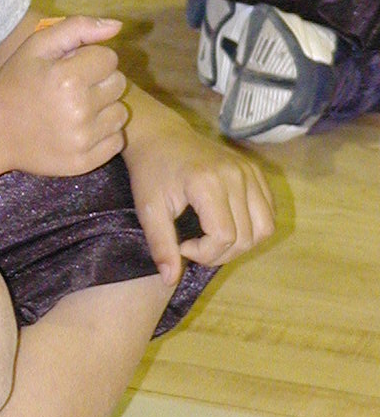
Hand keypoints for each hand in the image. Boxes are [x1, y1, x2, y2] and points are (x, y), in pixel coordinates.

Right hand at [0, 14, 128, 176]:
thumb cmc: (14, 83)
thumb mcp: (36, 46)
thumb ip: (77, 28)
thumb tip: (118, 26)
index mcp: (68, 78)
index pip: (109, 59)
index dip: (91, 59)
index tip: (70, 68)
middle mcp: (79, 110)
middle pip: (118, 84)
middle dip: (99, 82)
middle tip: (72, 89)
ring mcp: (82, 139)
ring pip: (120, 113)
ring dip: (103, 109)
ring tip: (75, 110)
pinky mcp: (84, 161)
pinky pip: (116, 141)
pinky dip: (103, 135)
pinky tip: (79, 130)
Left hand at [123, 101, 275, 287]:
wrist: (161, 136)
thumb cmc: (151, 172)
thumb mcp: (148, 209)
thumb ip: (161, 245)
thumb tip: (170, 280)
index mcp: (208, 183)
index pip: (224, 237)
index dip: (204, 253)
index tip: (181, 244)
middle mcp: (236, 175)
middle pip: (247, 237)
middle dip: (220, 253)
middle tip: (193, 245)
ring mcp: (250, 172)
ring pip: (264, 228)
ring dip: (241, 244)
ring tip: (211, 238)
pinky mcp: (256, 172)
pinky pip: (268, 212)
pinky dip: (253, 228)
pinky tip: (226, 226)